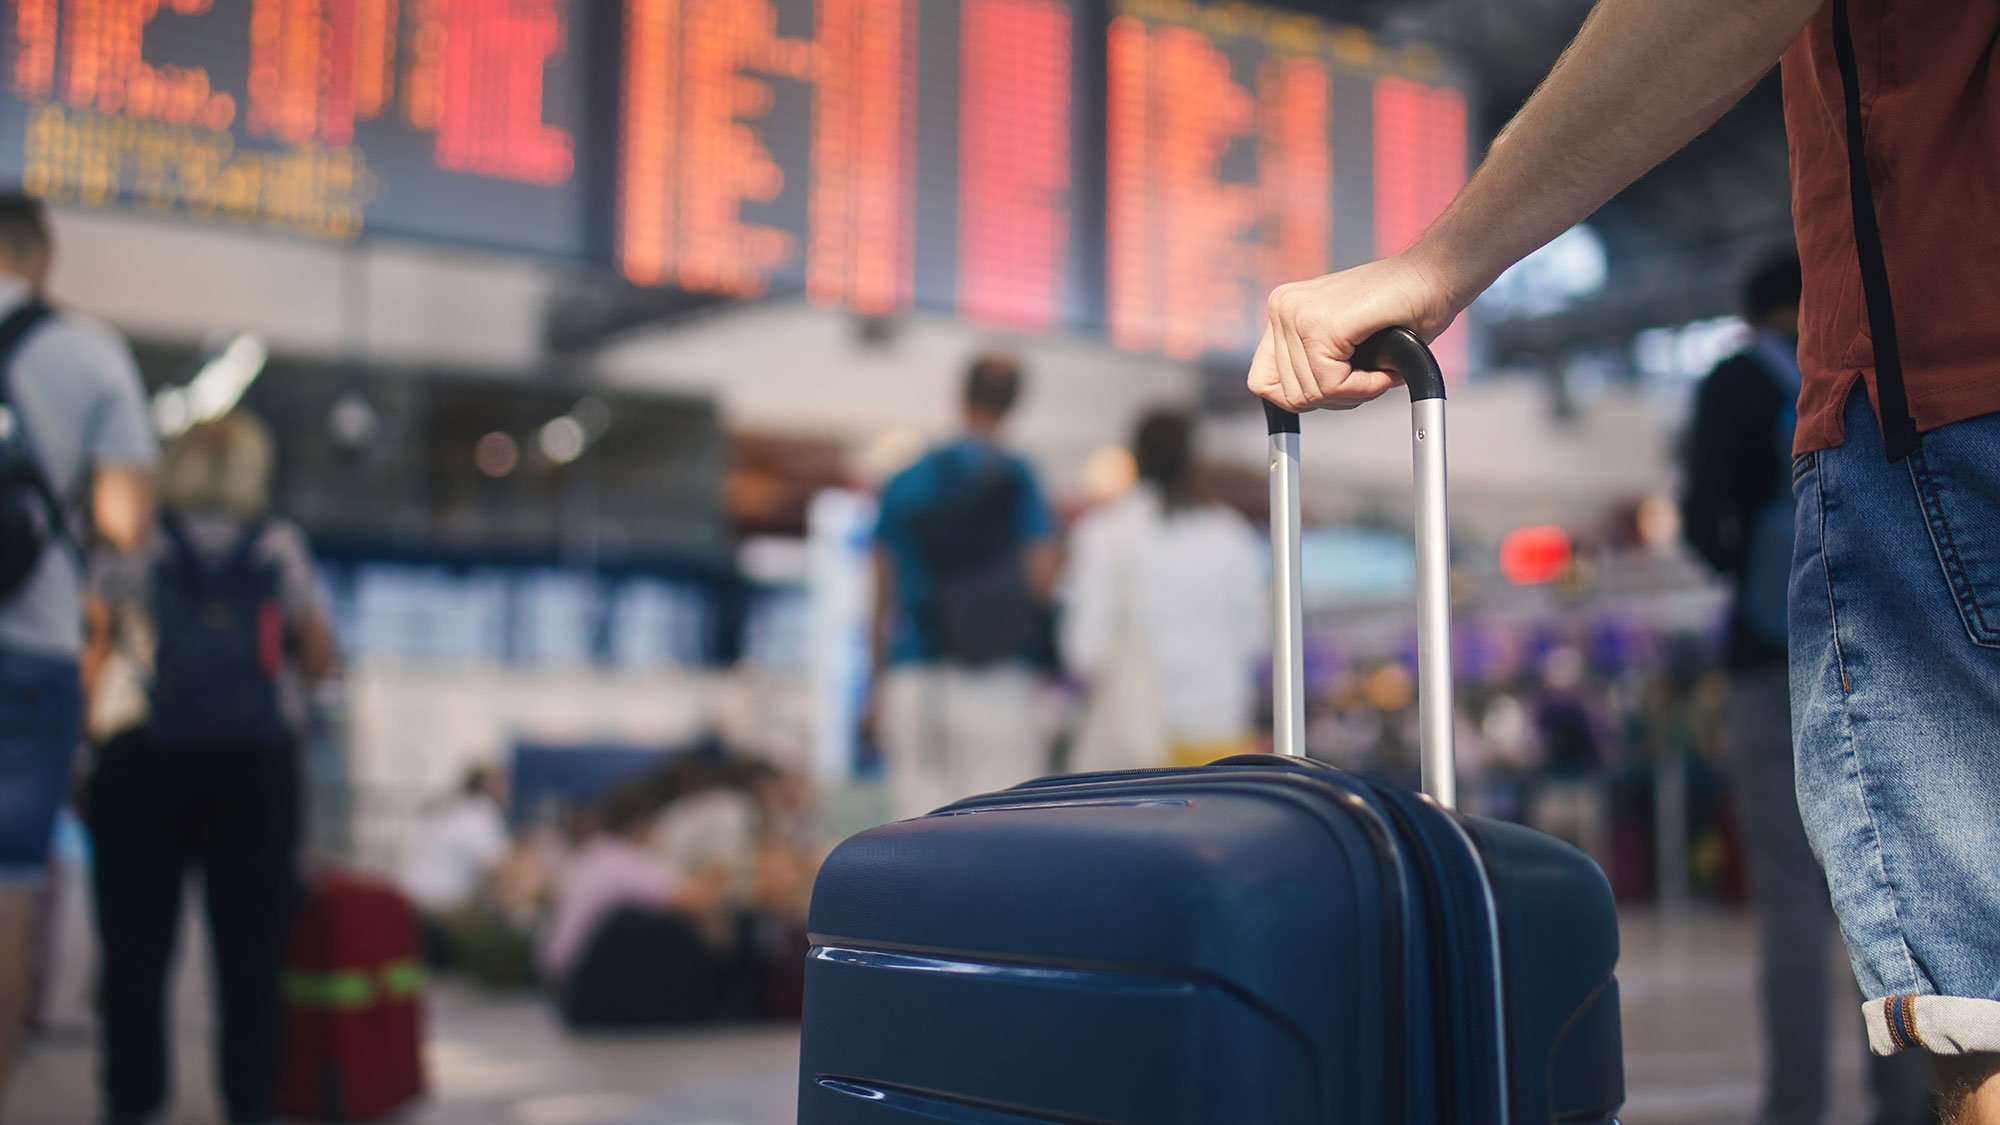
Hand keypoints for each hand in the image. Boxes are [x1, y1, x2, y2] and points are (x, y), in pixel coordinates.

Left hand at [1249, 251, 1465, 412]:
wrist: (1437, 275)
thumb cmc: (1402, 309)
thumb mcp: (1341, 344)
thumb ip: (1310, 366)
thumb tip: (1288, 404)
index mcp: (1283, 310)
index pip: (1263, 382)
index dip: (1303, 397)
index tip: (1338, 386)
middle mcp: (1282, 307)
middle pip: (1288, 395)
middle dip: (1335, 397)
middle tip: (1370, 376)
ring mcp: (1297, 314)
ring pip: (1311, 394)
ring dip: (1354, 392)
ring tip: (1381, 368)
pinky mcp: (1321, 324)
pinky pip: (1332, 386)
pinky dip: (1365, 388)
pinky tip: (1385, 370)